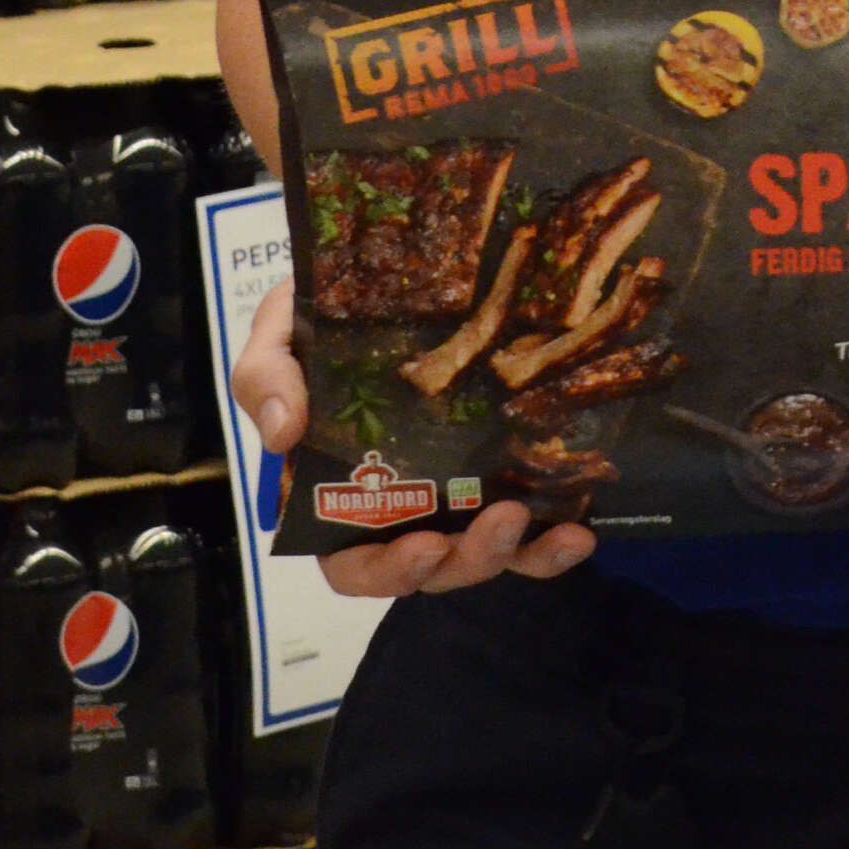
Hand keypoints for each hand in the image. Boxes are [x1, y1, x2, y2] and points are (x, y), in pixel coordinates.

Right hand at [235, 286, 600, 595]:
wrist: (378, 277)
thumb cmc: (316, 320)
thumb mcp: (277, 337)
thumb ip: (265, 377)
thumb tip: (282, 432)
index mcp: (337, 497)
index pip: (354, 564)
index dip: (387, 571)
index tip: (423, 545)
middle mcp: (401, 509)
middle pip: (433, 567)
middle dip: (468, 560)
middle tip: (501, 520)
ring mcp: (458, 494)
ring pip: (487, 554)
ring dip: (519, 553)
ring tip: (551, 525)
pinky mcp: (507, 472)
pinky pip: (531, 525)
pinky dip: (553, 541)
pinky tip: (583, 528)